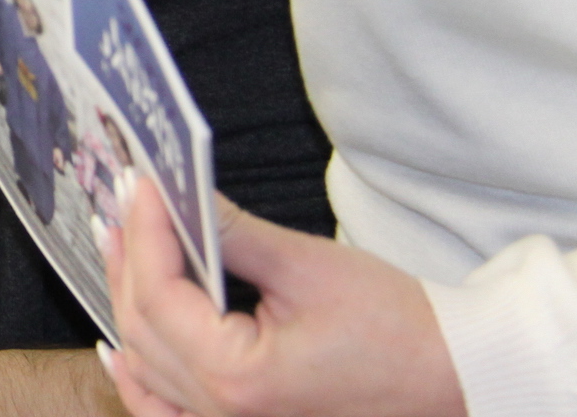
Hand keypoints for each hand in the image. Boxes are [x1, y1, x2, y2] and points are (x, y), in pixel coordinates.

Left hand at [103, 178, 465, 416]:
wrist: (458, 382)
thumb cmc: (399, 330)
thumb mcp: (307, 268)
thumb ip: (232, 234)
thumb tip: (178, 195)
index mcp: (239, 377)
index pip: (159, 293)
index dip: (144, 231)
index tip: (137, 183)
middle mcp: (225, 415)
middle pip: (144, 327)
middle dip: (129, 259)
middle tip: (121, 202)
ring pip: (149, 366)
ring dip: (128, 304)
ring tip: (118, 246)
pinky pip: (169, 413)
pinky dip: (140, 380)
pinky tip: (118, 349)